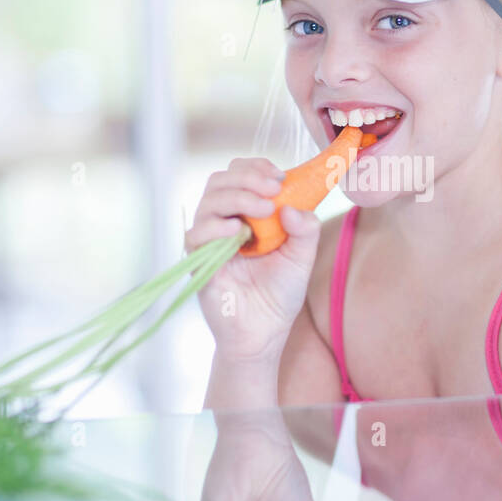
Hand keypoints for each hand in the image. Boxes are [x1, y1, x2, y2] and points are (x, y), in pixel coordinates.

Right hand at [185, 156, 321, 361]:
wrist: (264, 332)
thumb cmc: (279, 292)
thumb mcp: (302, 256)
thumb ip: (305, 229)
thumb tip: (290, 206)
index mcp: (246, 212)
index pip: (240, 174)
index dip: (256, 167)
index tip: (279, 175)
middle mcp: (223, 220)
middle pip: (221, 181)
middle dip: (248, 178)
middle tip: (273, 189)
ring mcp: (209, 240)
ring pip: (208, 201)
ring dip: (238, 197)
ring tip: (263, 210)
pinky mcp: (199, 261)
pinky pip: (196, 234)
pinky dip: (216, 226)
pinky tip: (238, 231)